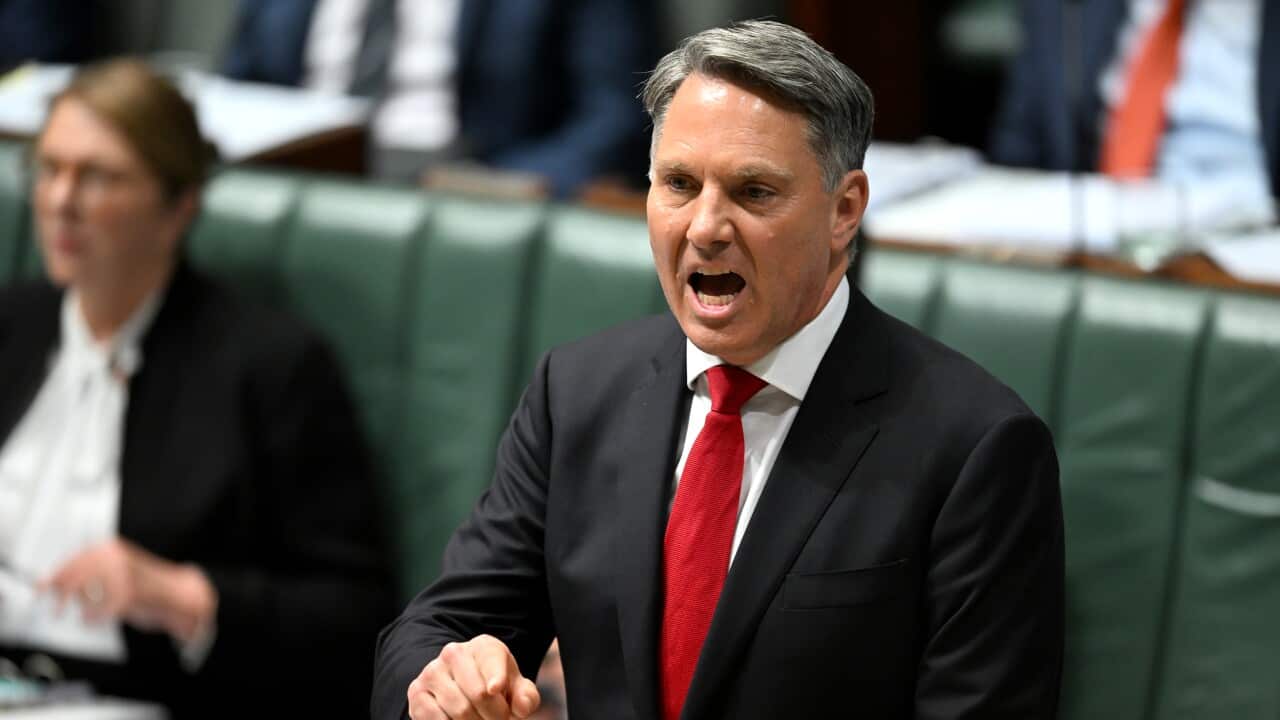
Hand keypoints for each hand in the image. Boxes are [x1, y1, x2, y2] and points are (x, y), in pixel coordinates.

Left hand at [40, 538, 216, 642]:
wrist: (179, 594)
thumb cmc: (147, 585)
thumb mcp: (117, 572)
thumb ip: (89, 574)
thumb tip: (53, 583)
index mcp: (111, 549)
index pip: (74, 560)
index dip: (55, 576)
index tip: (42, 588)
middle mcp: (116, 559)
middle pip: (75, 576)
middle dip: (62, 594)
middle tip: (56, 609)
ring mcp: (123, 576)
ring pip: (85, 594)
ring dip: (81, 607)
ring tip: (85, 614)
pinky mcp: (128, 596)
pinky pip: (98, 610)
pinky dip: (94, 618)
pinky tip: (95, 619)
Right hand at [407, 634, 540, 719]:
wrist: (461, 688)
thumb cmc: (495, 689)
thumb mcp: (516, 689)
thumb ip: (526, 697)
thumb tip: (521, 707)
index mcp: (484, 647)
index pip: (491, 661)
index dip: (496, 678)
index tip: (495, 689)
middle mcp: (455, 653)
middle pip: (479, 694)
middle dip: (495, 717)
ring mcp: (433, 671)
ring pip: (459, 710)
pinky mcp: (416, 692)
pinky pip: (434, 718)